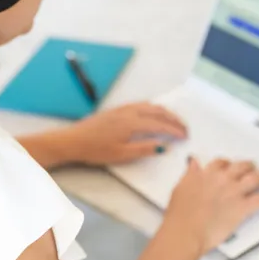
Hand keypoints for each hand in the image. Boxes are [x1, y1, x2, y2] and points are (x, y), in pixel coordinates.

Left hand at [62, 102, 187, 164]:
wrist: (73, 140)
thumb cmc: (96, 150)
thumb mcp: (121, 154)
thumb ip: (144, 149)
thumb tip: (164, 146)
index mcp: (132, 123)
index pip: (160, 124)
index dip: (174, 130)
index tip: (185, 136)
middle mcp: (130, 111)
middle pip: (158, 111)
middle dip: (173, 118)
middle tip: (184, 128)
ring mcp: (123, 108)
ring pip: (150, 105)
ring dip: (164, 112)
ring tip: (174, 121)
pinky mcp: (117, 109)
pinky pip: (141, 104)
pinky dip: (153, 108)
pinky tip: (154, 114)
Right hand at [164, 157, 258, 254]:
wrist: (186, 230)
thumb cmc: (180, 213)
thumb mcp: (180, 188)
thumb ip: (190, 174)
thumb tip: (193, 163)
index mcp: (206, 174)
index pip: (220, 162)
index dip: (226, 163)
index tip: (228, 166)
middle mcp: (222, 179)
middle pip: (240, 167)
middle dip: (247, 166)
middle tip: (251, 167)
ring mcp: (234, 192)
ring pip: (253, 178)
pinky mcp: (242, 207)